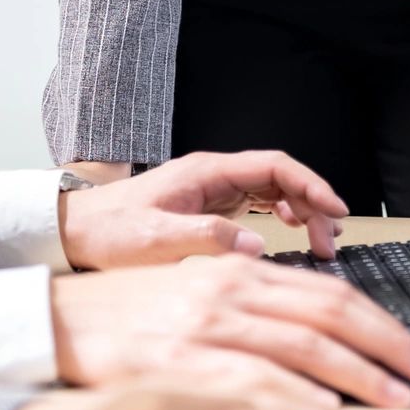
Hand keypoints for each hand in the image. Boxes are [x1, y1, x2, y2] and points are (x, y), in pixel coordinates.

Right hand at [48, 254, 409, 407]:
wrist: (54, 320)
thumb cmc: (124, 310)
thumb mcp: (194, 285)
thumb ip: (249, 302)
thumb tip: (311, 333)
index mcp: (234, 272)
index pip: (327, 292)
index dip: (379, 323)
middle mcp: (227, 293)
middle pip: (328, 316)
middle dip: (385, 348)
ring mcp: (204, 330)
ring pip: (301, 349)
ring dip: (357, 379)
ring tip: (395, 402)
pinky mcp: (179, 367)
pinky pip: (252, 384)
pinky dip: (296, 401)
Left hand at [60, 149, 350, 267]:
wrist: (75, 233)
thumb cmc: (108, 234)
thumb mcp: (154, 240)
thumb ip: (206, 239)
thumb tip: (259, 244)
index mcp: (204, 172)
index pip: (272, 165)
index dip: (310, 184)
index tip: (334, 210)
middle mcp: (212, 175)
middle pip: (279, 177)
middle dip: (312, 204)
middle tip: (329, 243)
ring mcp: (212, 190)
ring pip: (272, 190)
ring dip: (301, 211)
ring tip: (321, 243)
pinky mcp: (208, 207)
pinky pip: (257, 203)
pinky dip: (282, 216)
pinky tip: (293, 233)